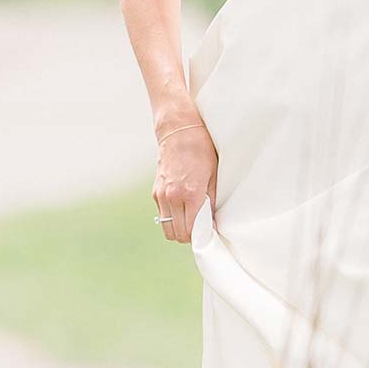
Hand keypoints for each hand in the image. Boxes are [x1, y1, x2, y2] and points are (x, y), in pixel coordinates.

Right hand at [152, 114, 217, 245]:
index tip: (210, 233)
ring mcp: (160, 195)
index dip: (201, 236)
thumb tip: (212, 222)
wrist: (179, 131)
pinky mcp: (155, 191)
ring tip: (192, 221)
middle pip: (178, 234)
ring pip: (167, 228)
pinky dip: (172, 218)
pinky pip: (162, 215)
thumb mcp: (213, 175)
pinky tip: (183, 210)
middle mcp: (172, 197)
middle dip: (191, 236)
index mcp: (189, 194)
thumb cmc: (201, 150)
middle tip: (202, 229)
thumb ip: (211, 201)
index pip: (191, 230)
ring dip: (179, 229)